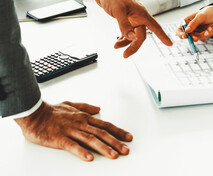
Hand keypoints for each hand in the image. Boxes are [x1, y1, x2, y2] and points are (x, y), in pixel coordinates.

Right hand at [14, 101, 132, 160]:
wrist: (34, 113)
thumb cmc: (52, 111)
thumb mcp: (72, 104)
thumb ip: (86, 107)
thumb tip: (98, 108)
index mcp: (84, 117)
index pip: (105, 125)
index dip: (118, 131)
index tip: (128, 137)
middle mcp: (81, 124)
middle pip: (102, 133)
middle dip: (116, 142)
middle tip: (126, 150)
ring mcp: (71, 131)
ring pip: (91, 140)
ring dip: (104, 148)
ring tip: (114, 155)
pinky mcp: (60, 139)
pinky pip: (72, 146)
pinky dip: (81, 152)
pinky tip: (89, 158)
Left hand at [94, 0, 172, 57]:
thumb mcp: (119, 10)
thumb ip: (125, 25)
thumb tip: (131, 37)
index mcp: (141, 14)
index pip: (155, 27)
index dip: (163, 36)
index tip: (169, 44)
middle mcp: (138, 17)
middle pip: (141, 36)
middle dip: (134, 46)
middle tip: (126, 54)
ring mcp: (132, 19)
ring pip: (133, 36)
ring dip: (126, 43)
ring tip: (117, 47)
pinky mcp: (126, 20)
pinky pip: (127, 32)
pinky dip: (123, 38)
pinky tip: (118, 42)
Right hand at [176, 6, 212, 41]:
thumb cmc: (208, 12)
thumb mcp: (200, 16)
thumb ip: (194, 23)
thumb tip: (186, 30)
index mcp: (187, 22)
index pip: (179, 30)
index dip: (180, 34)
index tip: (185, 36)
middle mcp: (191, 28)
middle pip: (187, 37)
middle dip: (192, 37)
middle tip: (196, 38)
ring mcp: (197, 32)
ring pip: (196, 38)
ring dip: (202, 35)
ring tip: (207, 29)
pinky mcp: (203, 35)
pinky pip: (203, 38)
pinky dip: (207, 34)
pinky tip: (209, 29)